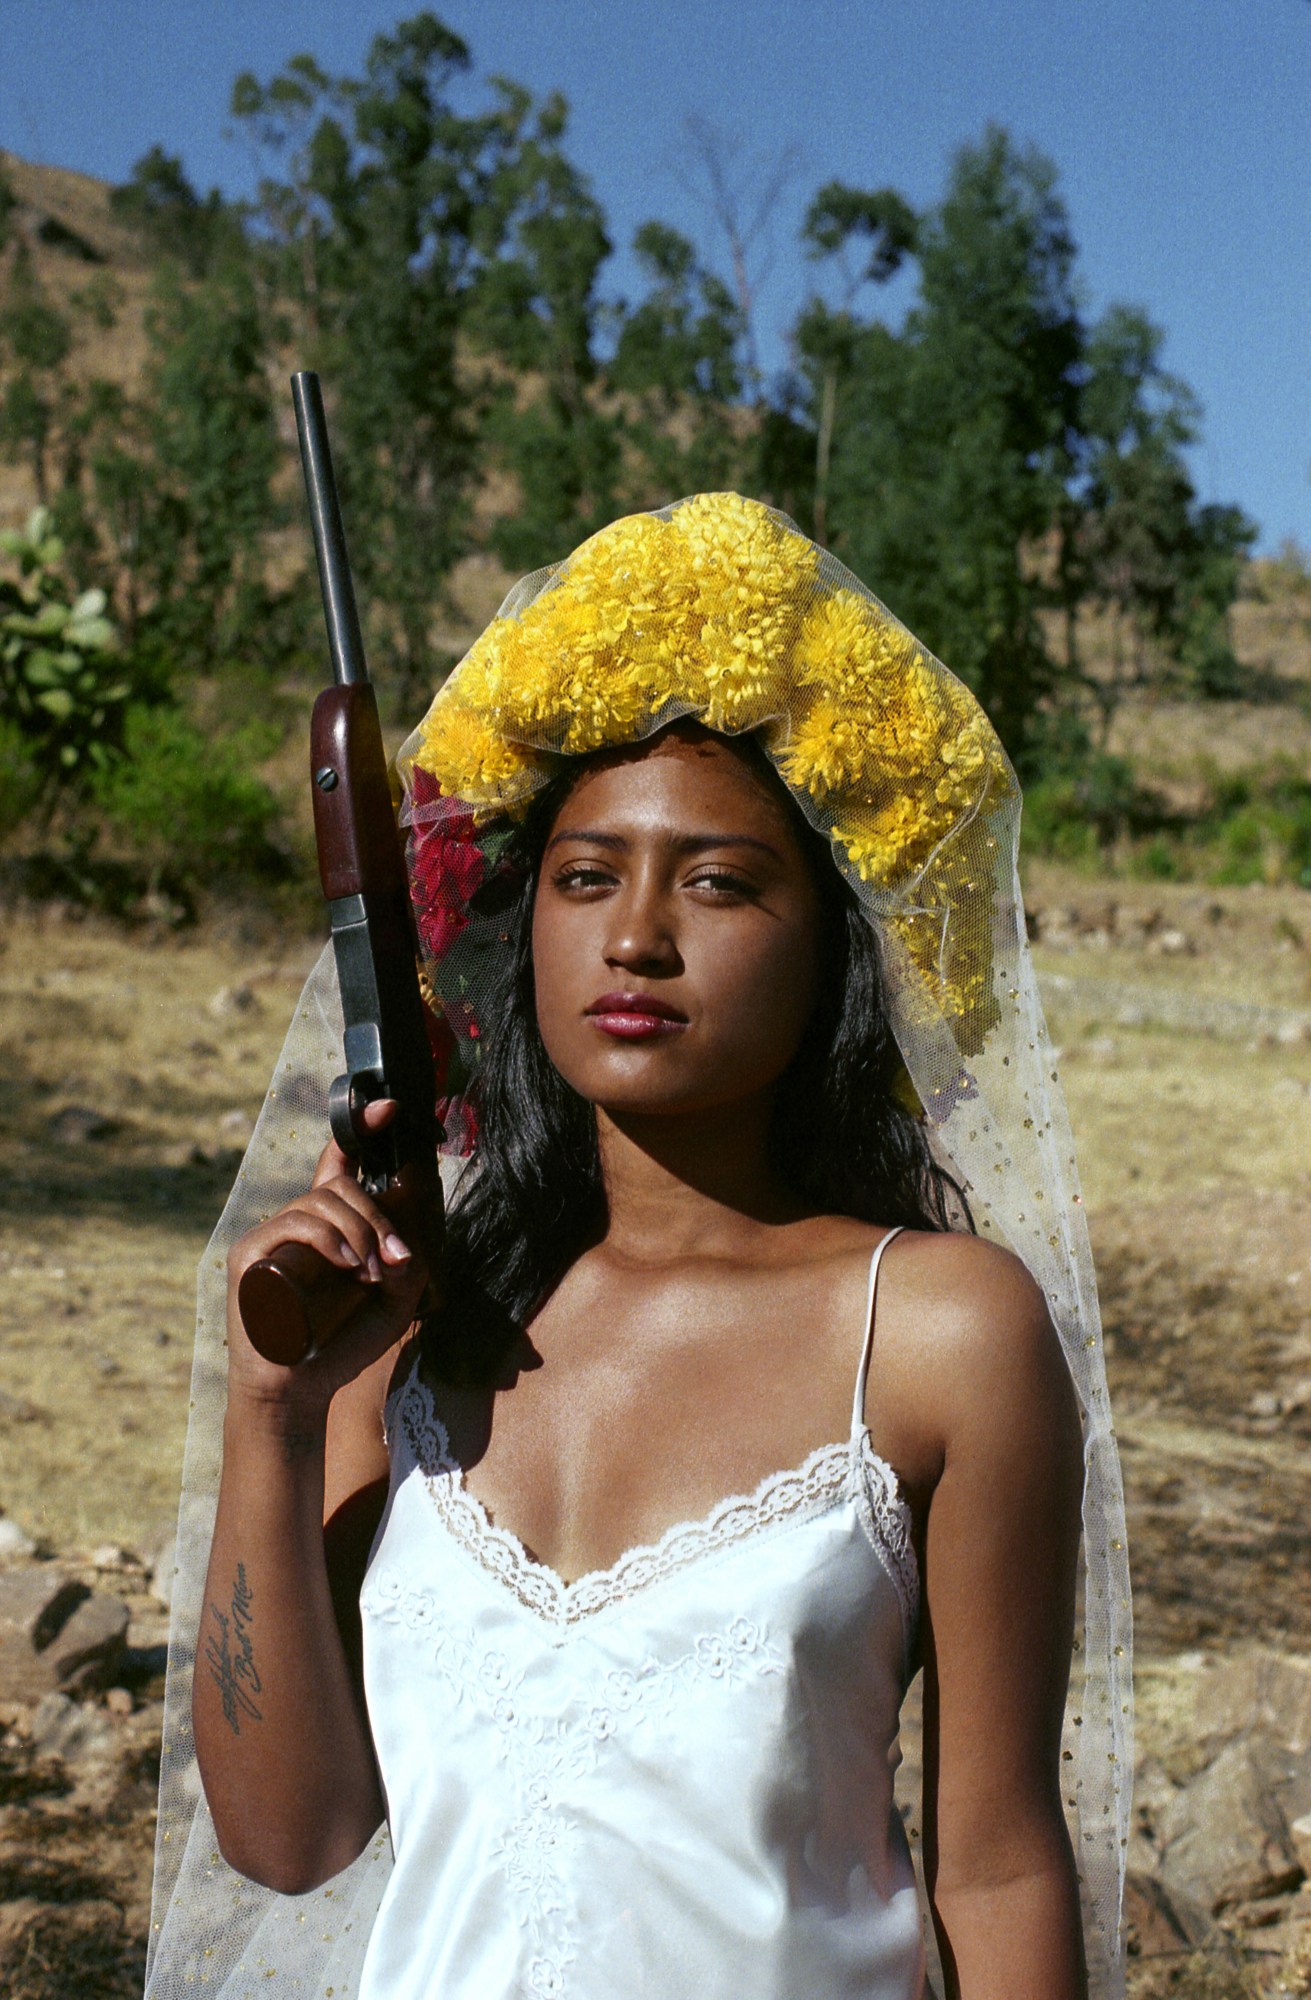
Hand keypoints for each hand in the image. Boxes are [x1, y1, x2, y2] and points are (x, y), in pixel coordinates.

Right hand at [225, 1099, 433, 1424]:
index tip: (388, 1107)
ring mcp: (271, 1234)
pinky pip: (292, 1224)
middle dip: (378, 1216)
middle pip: (342, 1184)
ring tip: (371, 1273)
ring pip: (322, 1201)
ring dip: (359, 1231)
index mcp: (330, 1225)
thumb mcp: (393, 1300)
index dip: (361, 1128)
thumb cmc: (344, 1343)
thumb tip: (404, 1231)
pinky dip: (327, 1238)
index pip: (340, 1164)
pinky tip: (347, 1265)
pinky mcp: (251, 1255)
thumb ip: (407, 1262)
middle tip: (395, 1257)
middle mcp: (299, 1221)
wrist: (301, 1389)